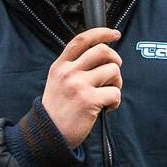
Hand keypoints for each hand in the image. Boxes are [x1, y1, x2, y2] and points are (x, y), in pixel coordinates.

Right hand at [41, 28, 122, 148]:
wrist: (48, 134)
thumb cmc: (58, 107)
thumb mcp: (57, 80)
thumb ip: (73, 66)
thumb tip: (102, 55)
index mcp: (60, 65)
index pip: (82, 40)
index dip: (101, 33)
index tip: (114, 34)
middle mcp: (68, 72)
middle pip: (102, 51)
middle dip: (115, 60)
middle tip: (113, 73)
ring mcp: (78, 85)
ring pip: (113, 71)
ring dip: (117, 82)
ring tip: (108, 93)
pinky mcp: (89, 100)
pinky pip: (115, 92)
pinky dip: (116, 100)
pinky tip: (108, 107)